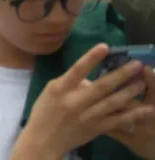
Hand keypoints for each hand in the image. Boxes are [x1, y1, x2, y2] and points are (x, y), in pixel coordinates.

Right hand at [16, 44, 153, 156]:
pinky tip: (146, 109)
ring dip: (130, 92)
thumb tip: (91, 76)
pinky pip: (118, 121)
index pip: (77, 70)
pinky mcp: (96, 129)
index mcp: (60, 89)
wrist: (43, 140)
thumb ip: (70, 82)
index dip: (91, 58)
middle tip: (136, 64)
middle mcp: (75, 102)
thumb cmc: (44, 111)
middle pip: (101, 86)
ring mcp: (87, 116)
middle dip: (121, 74)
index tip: (105, 46)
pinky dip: (133, 115)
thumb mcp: (51, 92)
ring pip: (113, 103)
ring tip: (142, 82)